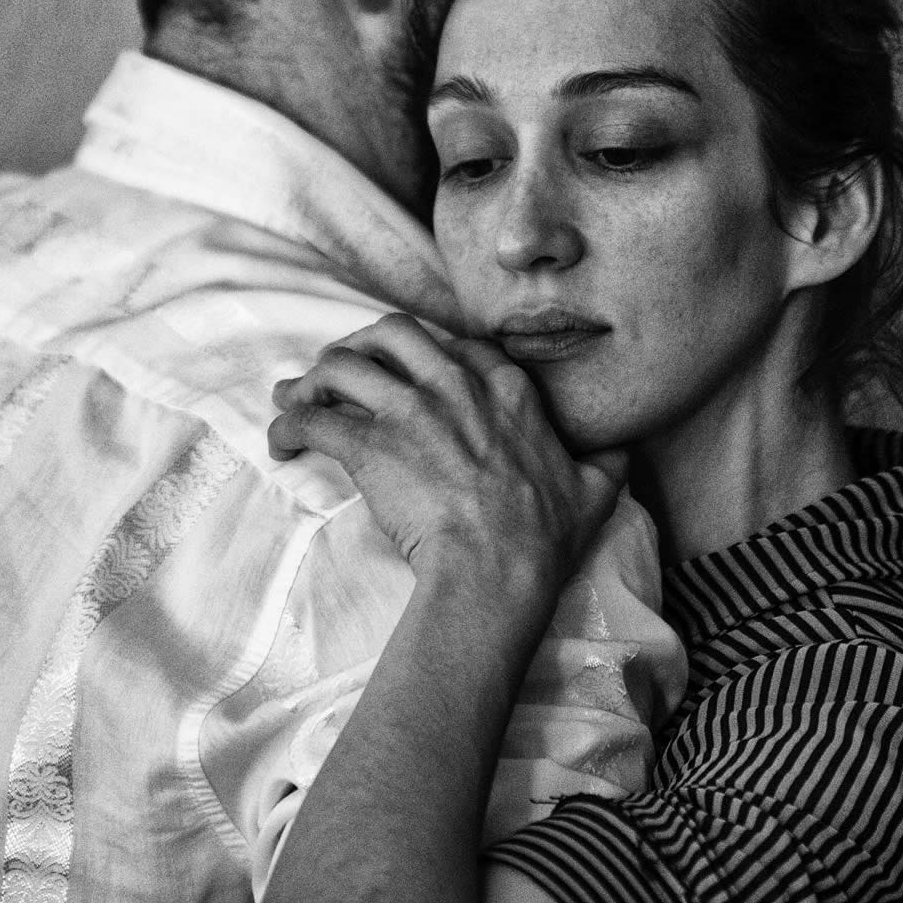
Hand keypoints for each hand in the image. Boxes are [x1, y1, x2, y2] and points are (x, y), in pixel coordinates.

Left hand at [268, 313, 626, 592]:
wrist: (497, 570)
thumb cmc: (543, 538)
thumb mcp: (595, 492)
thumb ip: (606, 464)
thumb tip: (622, 455)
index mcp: (505, 388)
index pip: (456, 344)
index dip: (425, 352)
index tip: (409, 372)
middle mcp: (454, 385)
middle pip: (391, 332)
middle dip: (361, 344)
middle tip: (342, 371)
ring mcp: (408, 410)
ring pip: (343, 365)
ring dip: (313, 380)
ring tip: (296, 400)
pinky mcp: (369, 444)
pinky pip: (313, 418)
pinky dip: (288, 425)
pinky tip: (280, 443)